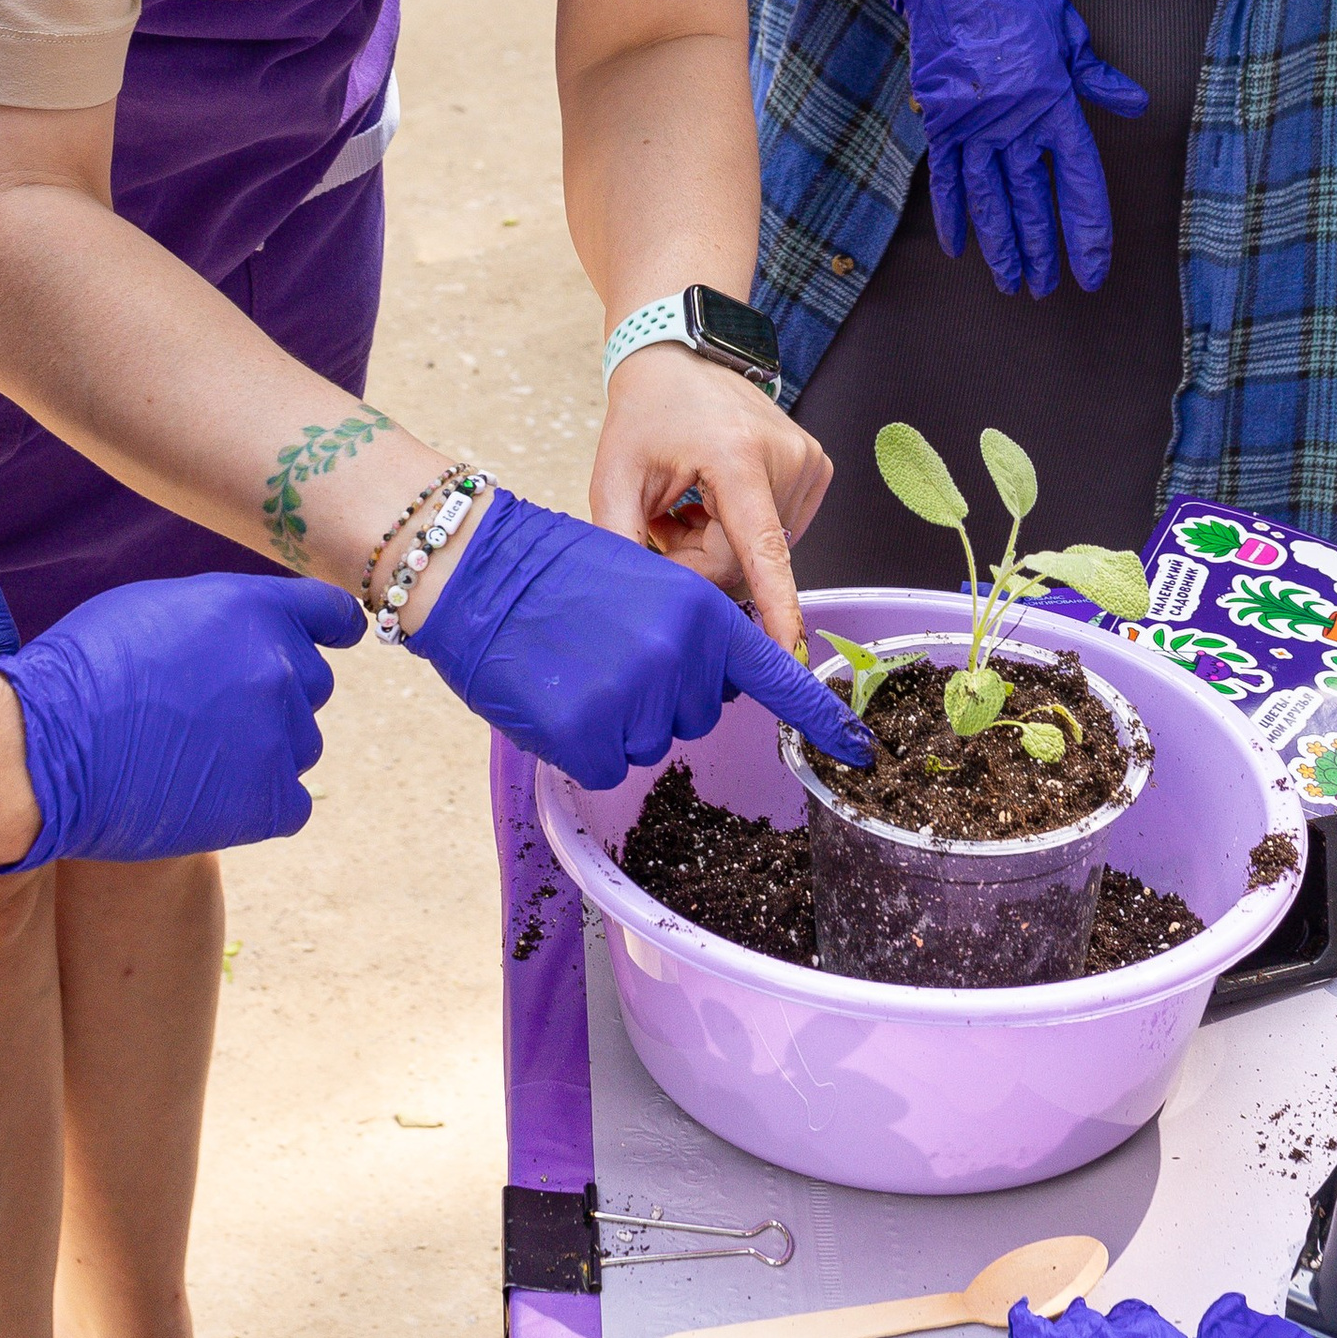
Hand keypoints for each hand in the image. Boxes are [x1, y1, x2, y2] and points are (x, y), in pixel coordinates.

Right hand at [0, 574, 363, 866]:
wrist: (44, 748)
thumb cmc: (81, 673)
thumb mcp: (155, 608)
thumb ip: (221, 618)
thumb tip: (246, 636)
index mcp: (255, 608)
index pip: (330, 613)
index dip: (332, 629)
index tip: (336, 640)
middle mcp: (280, 666)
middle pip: (312, 685)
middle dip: (274, 696)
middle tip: (211, 717)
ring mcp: (279, 736)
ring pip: (301, 746)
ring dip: (263, 752)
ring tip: (193, 760)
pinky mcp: (268, 801)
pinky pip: (292, 804)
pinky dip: (260, 805)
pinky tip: (210, 800)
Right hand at [404, 488, 871, 788]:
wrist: (478, 573)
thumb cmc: (557, 573)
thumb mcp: (646, 580)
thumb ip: (693, 629)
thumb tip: (724, 679)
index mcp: (700, 611)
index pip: (771, 673)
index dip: (816, 716)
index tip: (858, 751)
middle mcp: (678, 657)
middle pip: (697, 712)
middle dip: (662, 693)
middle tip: (611, 649)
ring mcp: (633, 699)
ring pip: (650, 742)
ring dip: (620, 720)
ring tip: (579, 667)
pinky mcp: (587, 736)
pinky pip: (607, 764)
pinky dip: (584, 745)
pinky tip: (559, 699)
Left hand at [590, 344, 827, 654]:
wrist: (681, 356)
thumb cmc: (646, 412)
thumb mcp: (614, 476)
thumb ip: (619, 542)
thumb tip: (634, 605)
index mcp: (737, 457)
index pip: (760, 549)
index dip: (776, 608)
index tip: (792, 653)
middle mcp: (785, 457)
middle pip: (744, 559)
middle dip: (698, 562)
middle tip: (664, 525)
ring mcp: (807, 462)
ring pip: (760, 553)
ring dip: (718, 546)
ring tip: (690, 504)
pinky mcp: (816, 468)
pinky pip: (777, 533)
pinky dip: (740, 531)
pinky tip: (717, 498)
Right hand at [882, 0, 1149, 298]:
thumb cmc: (1017, 0)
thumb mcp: (1068, 34)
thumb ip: (1098, 79)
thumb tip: (1135, 106)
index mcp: (1055, 105)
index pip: (1078, 184)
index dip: (1086, 231)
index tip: (1092, 269)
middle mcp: (1015, 125)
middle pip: (1031, 203)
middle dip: (1041, 250)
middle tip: (1048, 288)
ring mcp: (974, 126)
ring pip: (989, 200)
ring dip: (1001, 245)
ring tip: (1011, 282)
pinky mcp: (941, 121)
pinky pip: (948, 177)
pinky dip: (953, 213)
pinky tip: (960, 246)